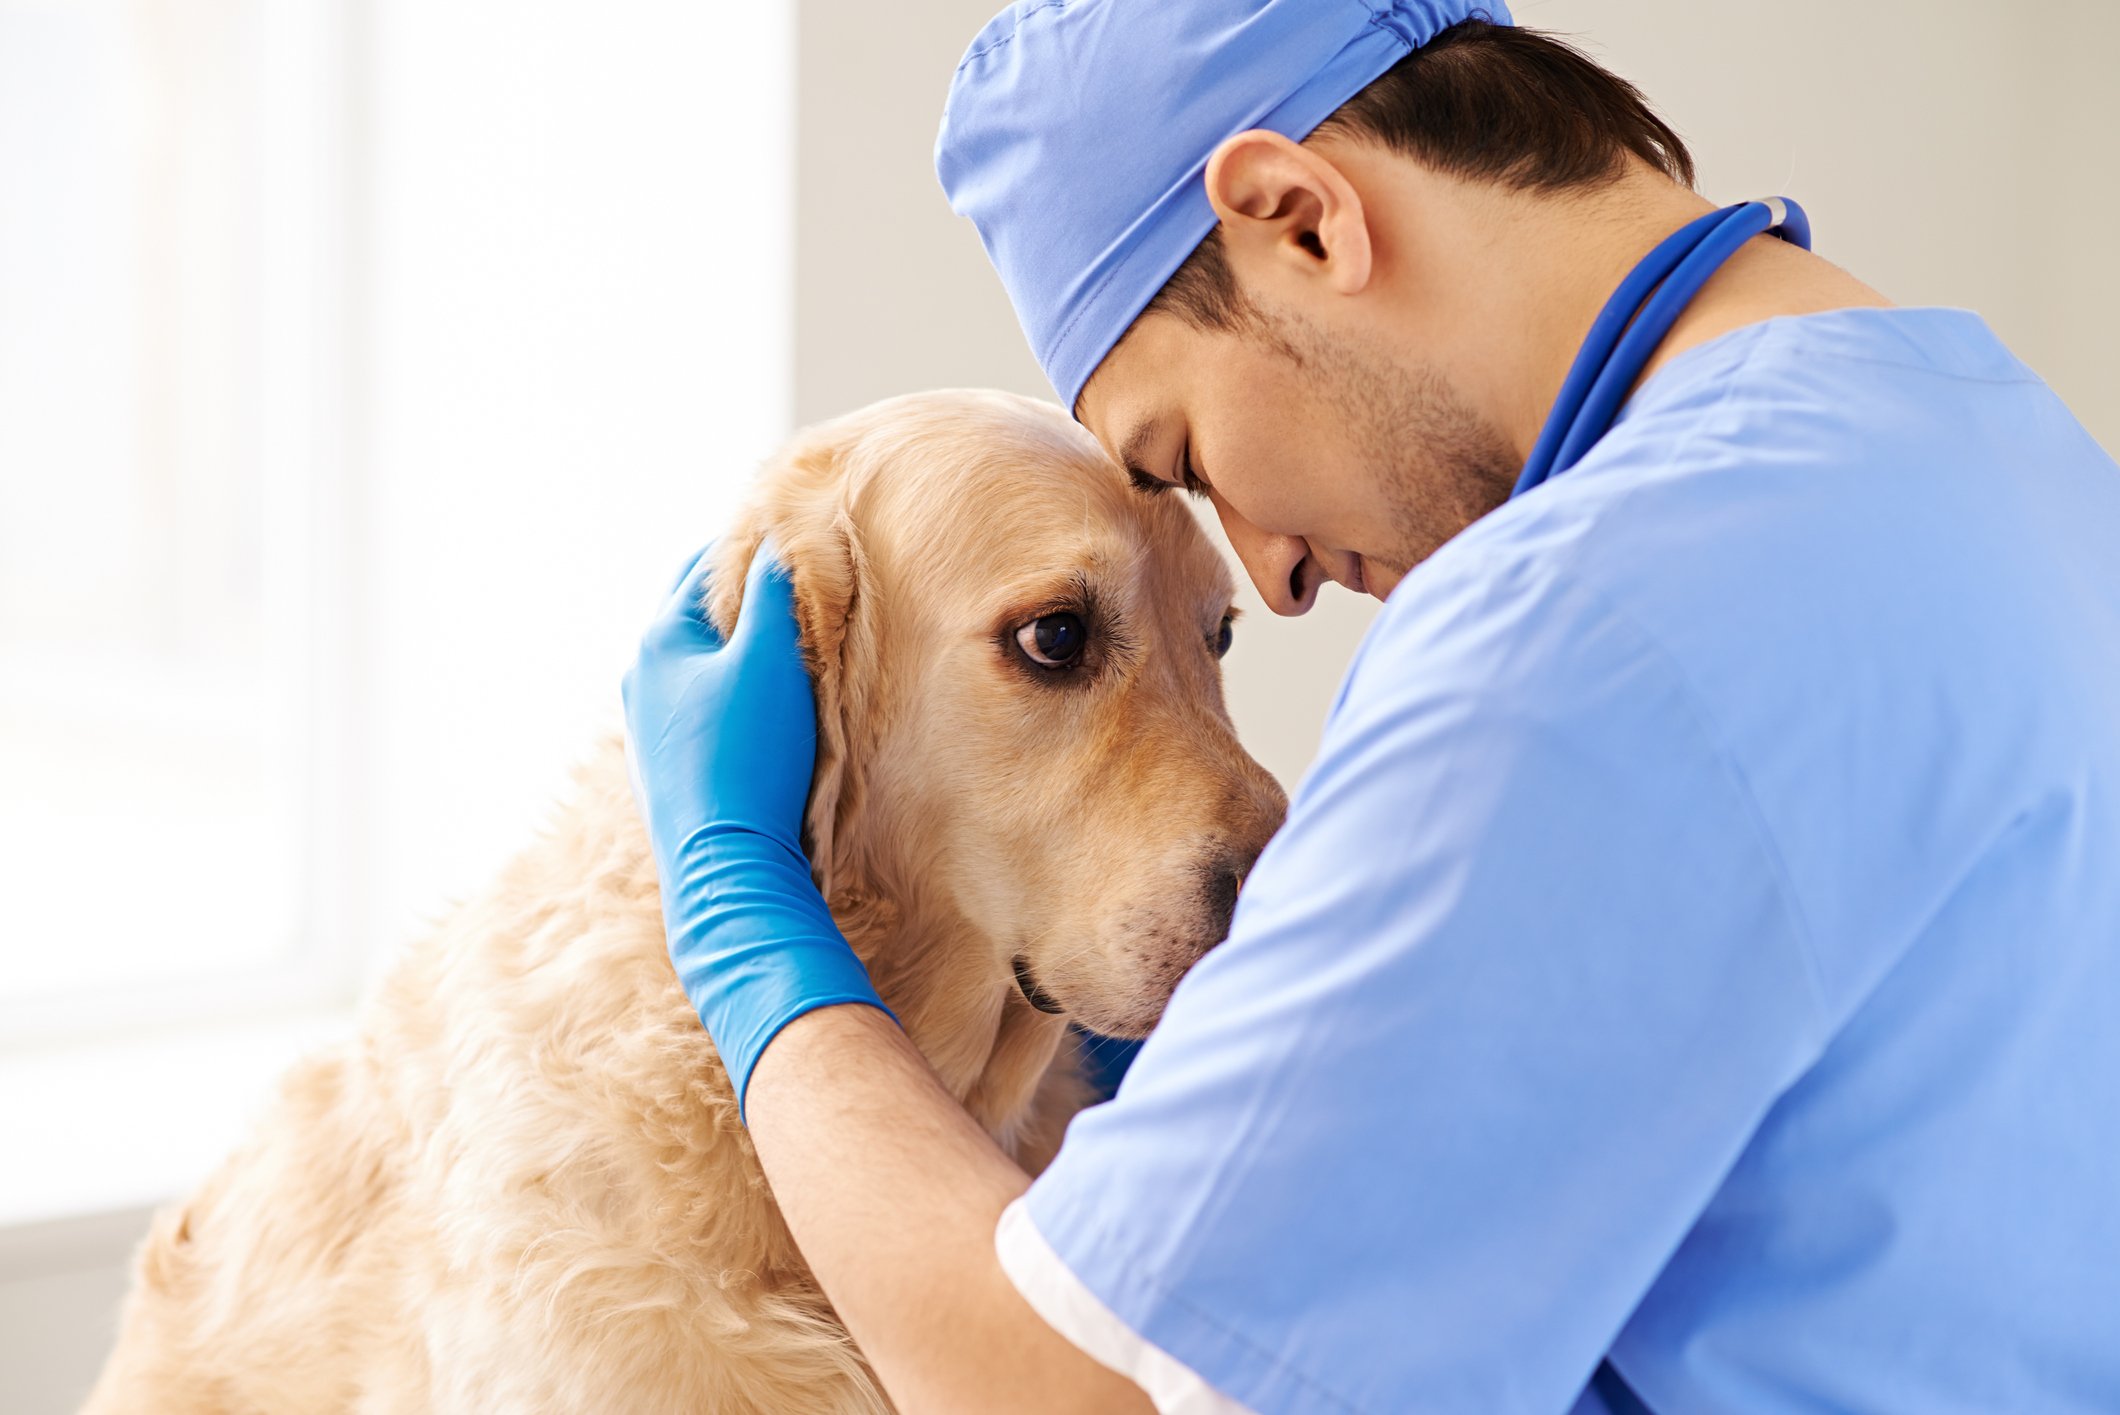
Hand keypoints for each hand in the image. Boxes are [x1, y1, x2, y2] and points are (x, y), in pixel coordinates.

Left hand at [622, 542, 891, 1115]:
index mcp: (657, 644)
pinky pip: (705, 709)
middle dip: (743, 598)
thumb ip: (773, 593)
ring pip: (703, 666)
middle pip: (698, 617)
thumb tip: (776, 540)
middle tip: (796, 583)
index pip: (702, 568)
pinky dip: (736, 693)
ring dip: (741, 649)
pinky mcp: (671, 770)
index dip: (748, 549)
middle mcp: (642, 682)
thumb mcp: (770, 661)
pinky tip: (771, 708)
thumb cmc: (748, 759)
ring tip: (791, 642)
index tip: (791, 538)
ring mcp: (651, 730)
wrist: (725, 870)